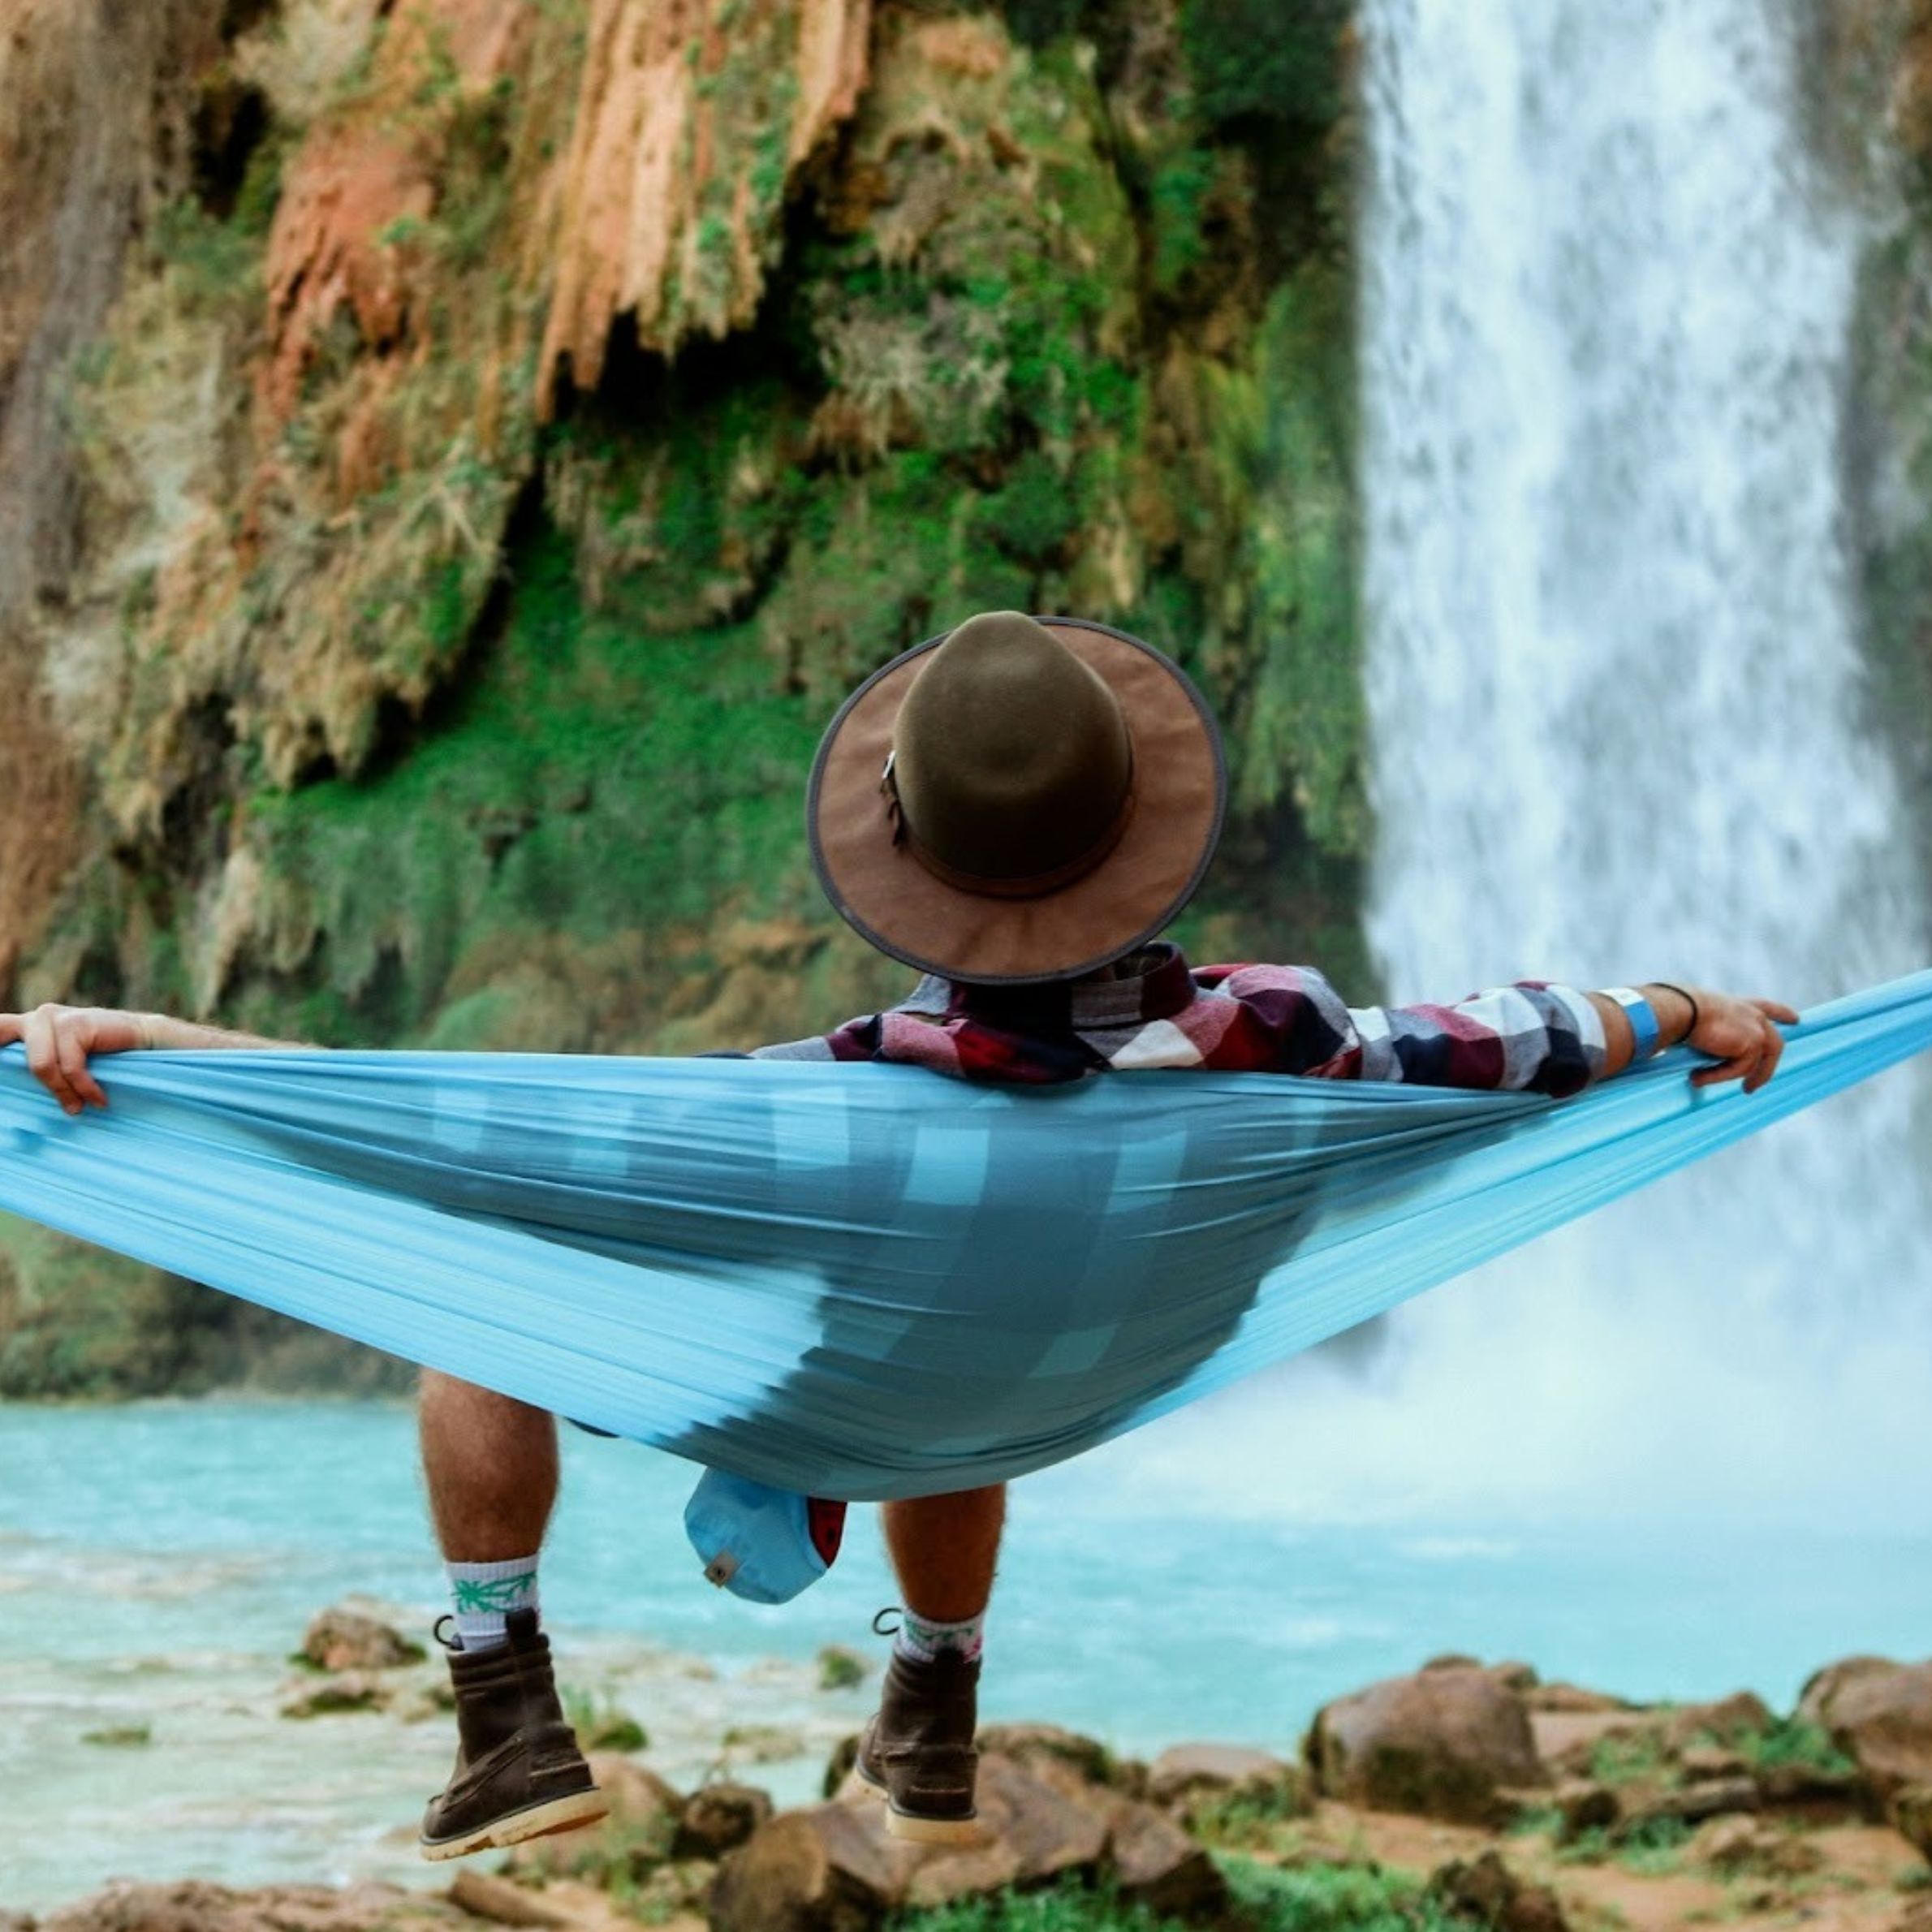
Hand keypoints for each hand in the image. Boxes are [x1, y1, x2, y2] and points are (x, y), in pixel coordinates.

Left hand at [0, 1004, 157, 1114]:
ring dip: (64, 1092)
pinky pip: (70, 1066)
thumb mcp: (64, 1063)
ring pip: (41, 1066)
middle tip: (62, 1105)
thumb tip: (16, 1101)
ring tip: (81, 1106)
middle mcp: (35, 1018)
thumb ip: (42, 1069)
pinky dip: (85, 1088)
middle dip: (39, 1080)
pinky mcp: (75, 1023)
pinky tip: (99, 1099)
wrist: (146, 1041)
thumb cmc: (105, 1059)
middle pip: (11, 1052)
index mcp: (27, 1027)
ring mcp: (53, 1017)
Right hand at [1671, 987, 1799, 1093]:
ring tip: (1701, 1080)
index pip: (1768, 1008)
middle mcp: (1755, 1016)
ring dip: (1728, 1077)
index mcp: (1742, 1005)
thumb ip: (1712, 1031)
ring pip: (1754, 1065)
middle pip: (1774, 1045)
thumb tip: (1701, 1047)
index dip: (1783, 1014)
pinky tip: (1697, 1078)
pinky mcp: (1753, 1045)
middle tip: (1750, 1088)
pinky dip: (1716, 1076)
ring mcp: (1758, 1031)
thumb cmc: (1681, 1011)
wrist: (1683, 1010)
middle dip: (1765, 1071)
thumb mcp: (1700, 1017)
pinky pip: (1738, 1070)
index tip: (1796, 1020)